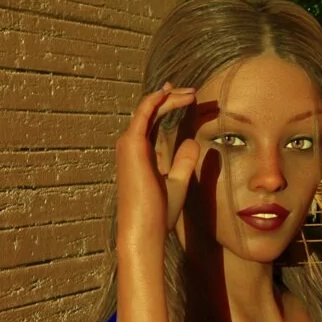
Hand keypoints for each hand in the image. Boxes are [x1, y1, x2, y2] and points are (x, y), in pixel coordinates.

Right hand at [115, 83, 202, 250]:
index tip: (187, 97)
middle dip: (171, 97)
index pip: (153, 121)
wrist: (145, 229)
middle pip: (151, 111)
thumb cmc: (158, 212)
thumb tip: (192, 141)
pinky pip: (144, 114)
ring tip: (191, 93)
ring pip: (148, 109)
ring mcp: (129, 144)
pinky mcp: (132, 145)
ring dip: (168, 97)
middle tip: (192, 91)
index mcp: (141, 154)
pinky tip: (170, 93)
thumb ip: (183, 161)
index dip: (168, 106)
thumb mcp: (178, 182)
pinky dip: (156, 101)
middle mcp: (132, 145)